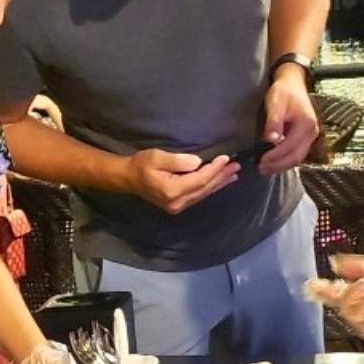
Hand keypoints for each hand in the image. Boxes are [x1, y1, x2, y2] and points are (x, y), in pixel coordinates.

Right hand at [124, 149, 238, 214]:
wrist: (128, 178)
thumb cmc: (141, 165)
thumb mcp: (156, 157)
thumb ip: (178, 161)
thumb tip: (198, 163)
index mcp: (172, 190)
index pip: (200, 180)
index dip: (214, 169)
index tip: (226, 158)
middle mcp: (177, 202)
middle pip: (204, 189)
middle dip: (221, 177)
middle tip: (236, 166)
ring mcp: (178, 206)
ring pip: (203, 194)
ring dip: (219, 183)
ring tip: (233, 174)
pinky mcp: (178, 206)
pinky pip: (199, 196)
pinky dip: (210, 188)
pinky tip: (219, 182)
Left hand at [258, 70, 319, 172]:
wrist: (293, 83)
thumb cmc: (283, 91)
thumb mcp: (275, 103)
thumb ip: (274, 122)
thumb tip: (271, 141)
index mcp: (306, 124)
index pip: (289, 146)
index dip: (274, 156)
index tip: (260, 161)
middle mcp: (312, 132)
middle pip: (296, 157)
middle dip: (278, 165)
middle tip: (261, 169)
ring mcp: (311, 136)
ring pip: (297, 158)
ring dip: (281, 166)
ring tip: (265, 168)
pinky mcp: (306, 138)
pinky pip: (297, 154)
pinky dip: (285, 161)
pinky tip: (274, 163)